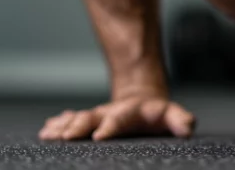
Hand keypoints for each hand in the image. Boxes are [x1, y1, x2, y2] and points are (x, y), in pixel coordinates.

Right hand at [38, 97, 195, 140]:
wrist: (141, 99)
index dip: (110, 127)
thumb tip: (188, 126)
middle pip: (92, 118)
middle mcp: (110, 112)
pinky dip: (58, 124)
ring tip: (48, 133)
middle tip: (67, 136)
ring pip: (78, 118)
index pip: (119, 120)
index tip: (99, 136)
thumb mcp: (172, 115)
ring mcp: (98, 115)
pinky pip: (70, 120)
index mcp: (130, 113)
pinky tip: (46, 131)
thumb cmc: (157, 114)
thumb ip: (180, 120)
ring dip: (63, 126)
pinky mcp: (89, 119)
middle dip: (79, 126)